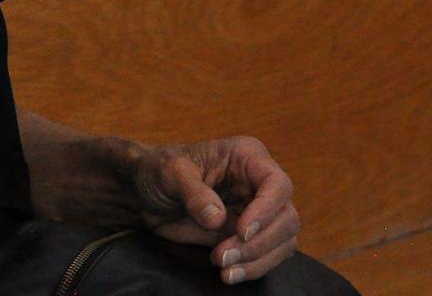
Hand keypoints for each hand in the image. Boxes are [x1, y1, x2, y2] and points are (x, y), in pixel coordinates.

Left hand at [129, 137, 299, 284]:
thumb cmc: (159, 170)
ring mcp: (258, 212)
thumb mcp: (170, 172)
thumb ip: (193, 192)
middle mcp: (259, 184)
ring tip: (224, 268)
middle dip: (259, 242)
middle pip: (286, 218)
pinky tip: (228, 273)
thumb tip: (217, 218)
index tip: (241, 231)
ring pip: (282, 242)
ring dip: (257, 260)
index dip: (266, 210)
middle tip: (223, 255)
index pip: (277, 184)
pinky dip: (252, 269)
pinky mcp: (250, 236)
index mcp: (247, 157)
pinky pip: (267, 256)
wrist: (145, 194)